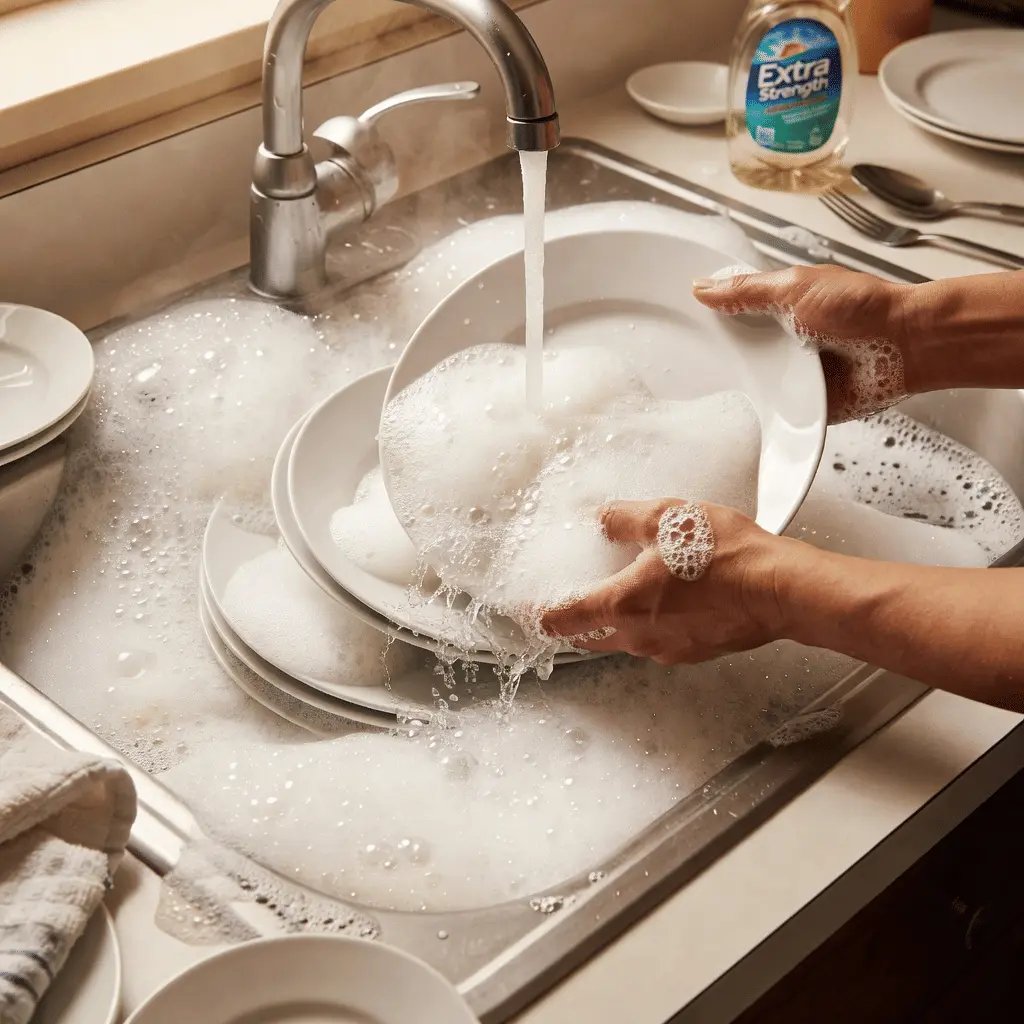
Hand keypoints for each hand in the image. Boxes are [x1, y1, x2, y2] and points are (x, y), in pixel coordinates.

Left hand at [540, 499, 787, 664]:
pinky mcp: (696, 652)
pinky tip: (667, 599)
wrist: (780, 588)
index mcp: (622, 606)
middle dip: (575, 621)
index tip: (528, 609)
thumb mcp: (666, 517)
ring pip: (626, 640)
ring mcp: (669, 649)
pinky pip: (660, 640)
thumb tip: (602, 518)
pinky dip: (652, 623)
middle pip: (590, 638)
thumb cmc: (727, 556)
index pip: (563, 621)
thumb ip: (624, 518)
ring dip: (617, 620)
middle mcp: (640, 636)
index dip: (539, 615)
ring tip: (624, 590)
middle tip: (569, 600)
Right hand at [693, 265, 911, 423]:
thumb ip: (747, 290)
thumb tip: (703, 288)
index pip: (733, 316)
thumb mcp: (794, 288)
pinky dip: (762, 415)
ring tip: (703, 394)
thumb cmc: (863, 308)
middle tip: (682, 364)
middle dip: (716, 360)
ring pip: (752, 386)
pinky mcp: (804, 405)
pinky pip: (775, 414)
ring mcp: (794, 376)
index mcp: (780, 310)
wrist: (906, 346)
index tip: (677, 325)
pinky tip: (739, 416)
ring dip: (739, 389)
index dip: (708, 321)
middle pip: (736, 354)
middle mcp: (784, 343)